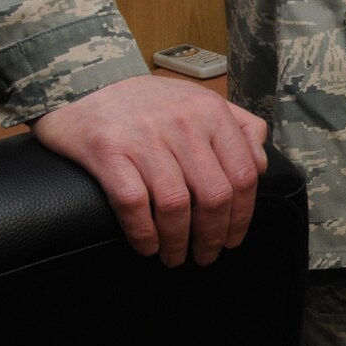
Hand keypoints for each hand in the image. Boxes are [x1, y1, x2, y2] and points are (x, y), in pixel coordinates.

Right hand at [31, 74, 268, 266]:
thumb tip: (259, 166)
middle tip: (206, 255)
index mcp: (212, 112)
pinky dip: (143, 233)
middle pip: (214, 195)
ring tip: (175, 256)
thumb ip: (239, 128)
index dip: (242, 215)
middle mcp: (183, 123)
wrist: (86, 88)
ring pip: (175, 205)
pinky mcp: (108, 152)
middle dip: (213, 235)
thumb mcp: (202, 102)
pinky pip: (133, 204)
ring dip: (178, 242)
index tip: (234, 238)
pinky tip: (147, 246)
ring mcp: (145, 137)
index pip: (243, 174)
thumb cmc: (150, 104)